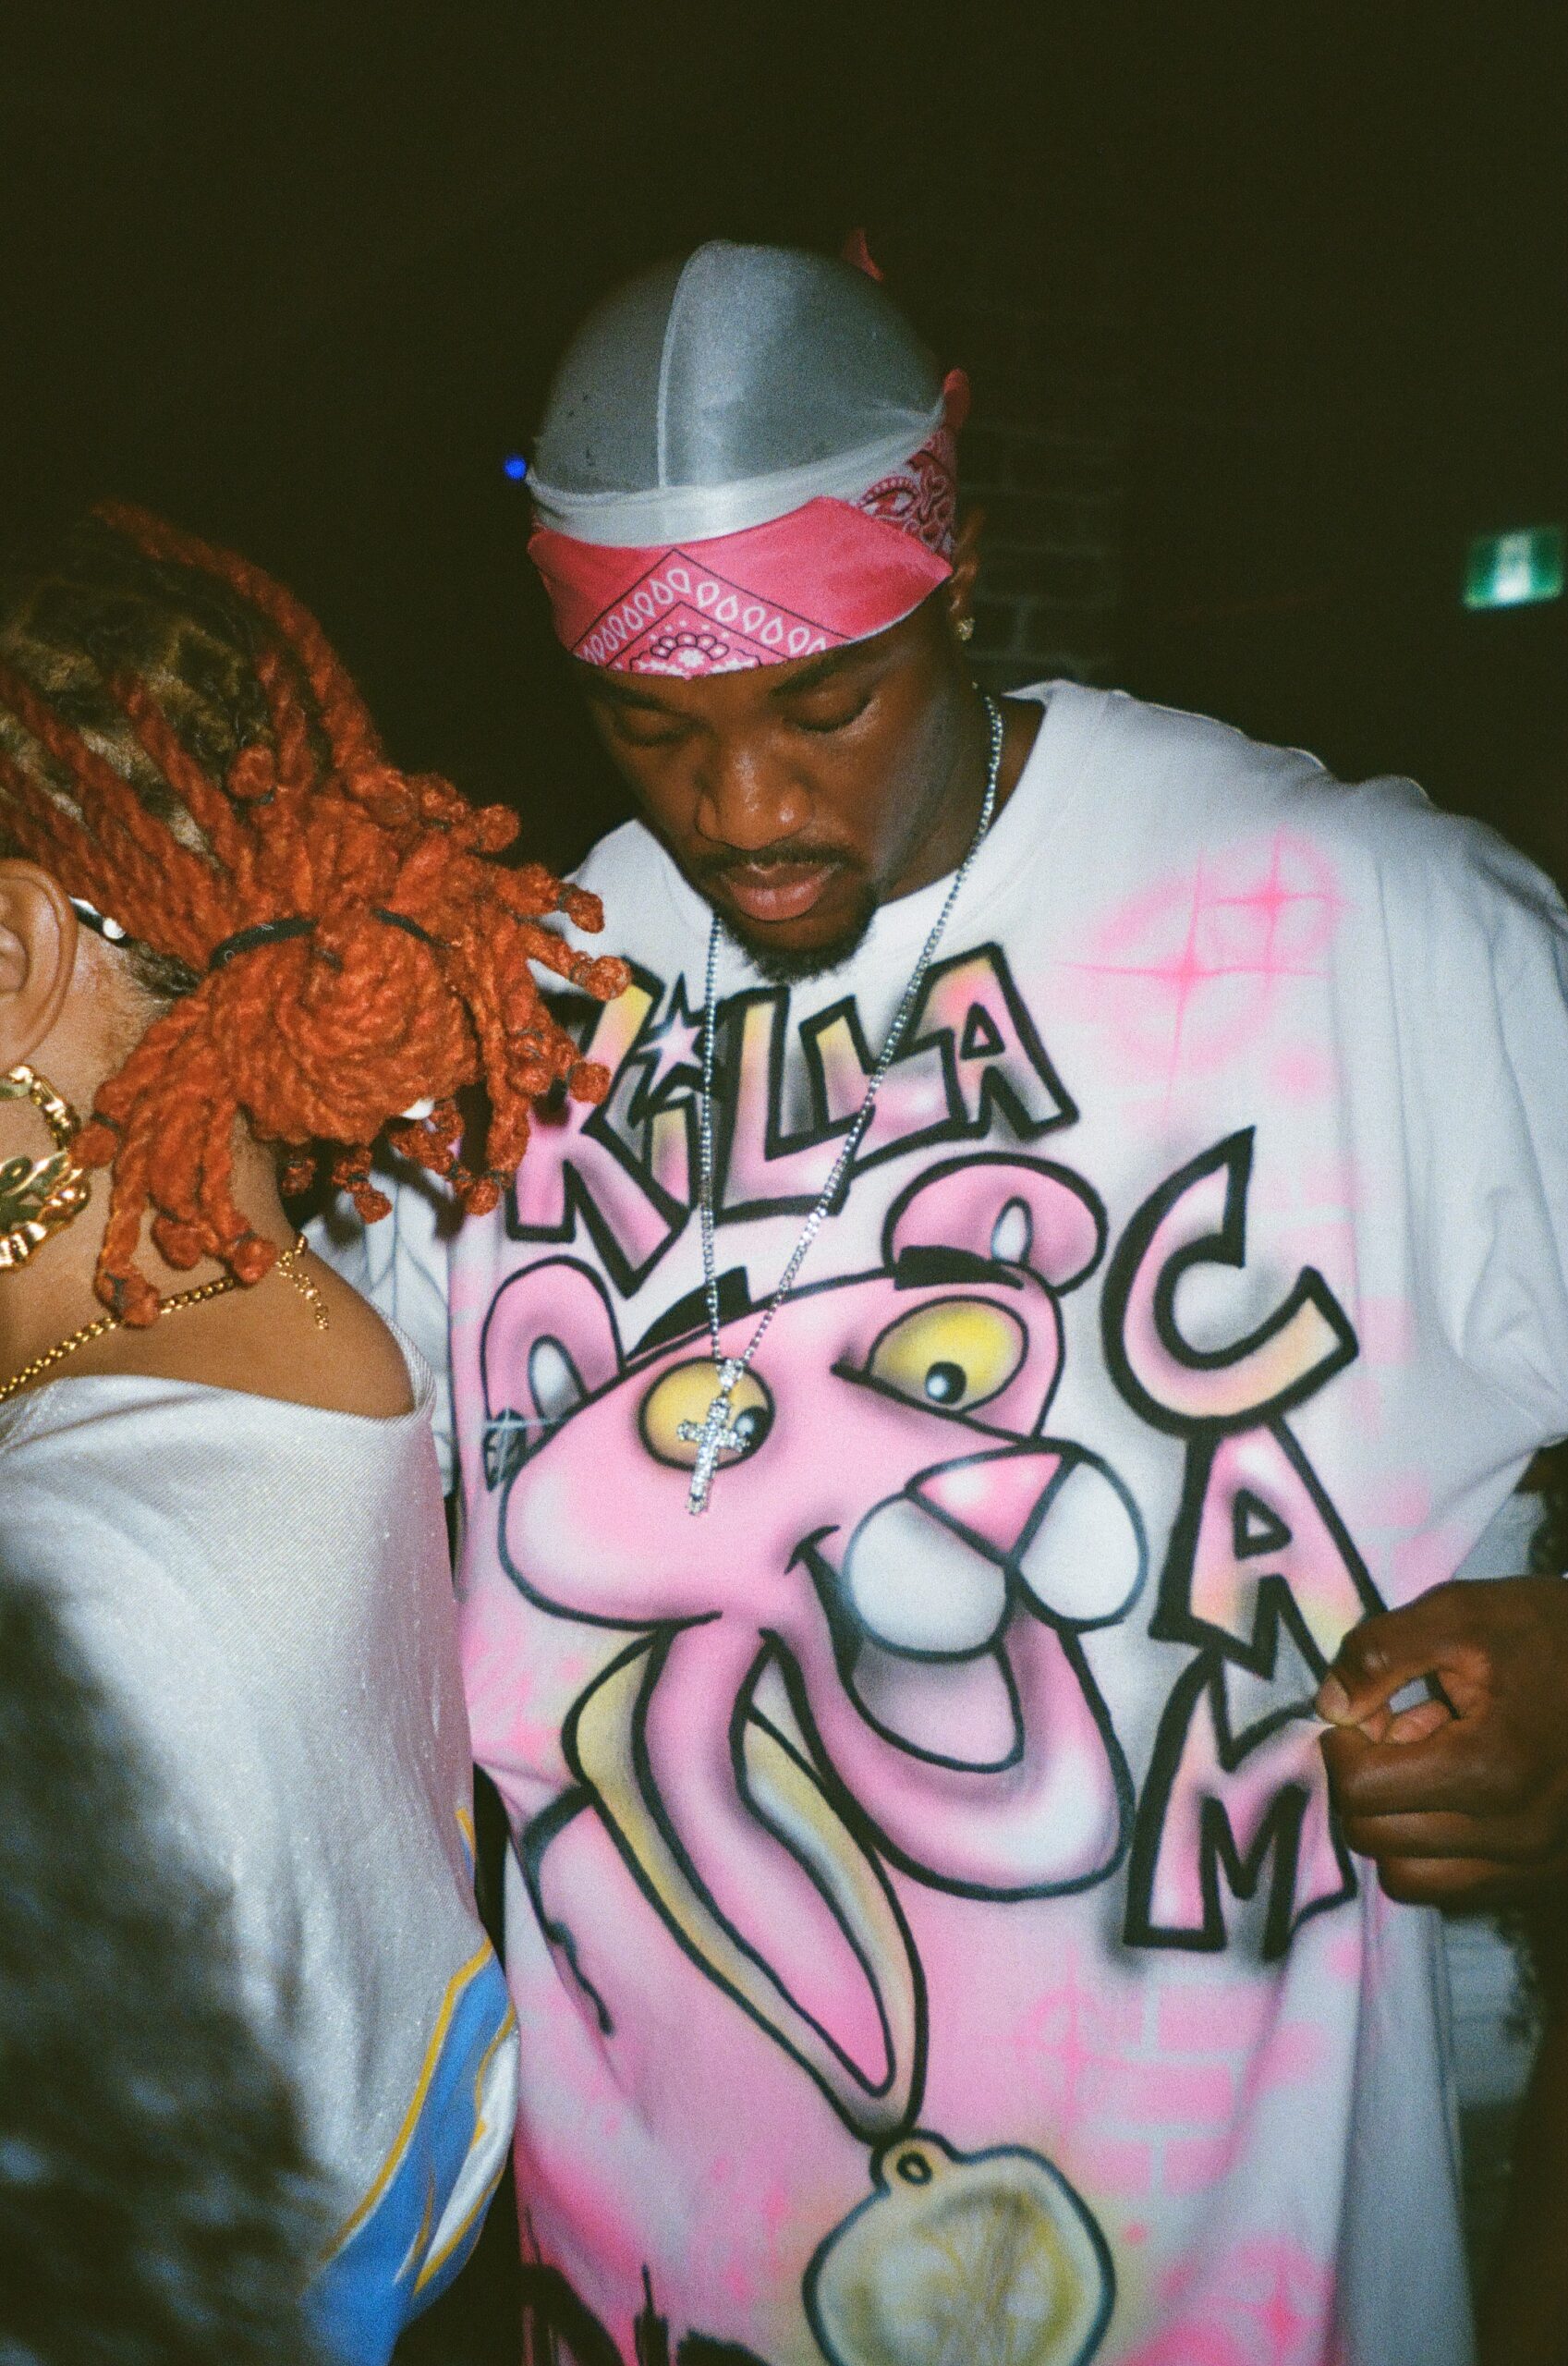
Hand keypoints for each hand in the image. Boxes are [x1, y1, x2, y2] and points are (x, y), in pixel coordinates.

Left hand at [1316, 1575, 1567, 1906]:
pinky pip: (1447, 1890)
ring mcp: (1531, 1865)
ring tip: (1428, 1763)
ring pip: (1404, 1877)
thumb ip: (1380, 1654)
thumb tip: (1329, 1707)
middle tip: (1398, 1730)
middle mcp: (1513, 1834)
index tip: (1370, 1708)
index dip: (1344, 1744)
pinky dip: (1428, 1848)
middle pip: (1373, 1835)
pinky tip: (1455, 1793)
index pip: (1360, 1789)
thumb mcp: (1460, 1613)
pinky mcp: (1539, 1880)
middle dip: (1365, 1780)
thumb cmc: (1545, 1634)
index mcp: (1490, 1767)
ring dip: (1393, 1821)